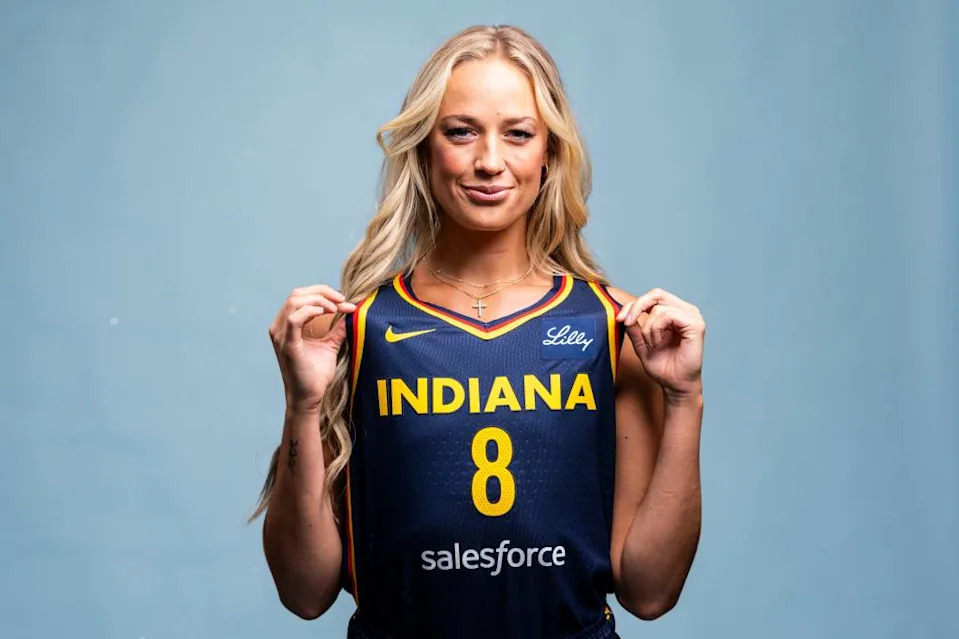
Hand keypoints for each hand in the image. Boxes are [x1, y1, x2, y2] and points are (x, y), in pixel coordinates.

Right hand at [268, 285, 356, 412]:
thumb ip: (337, 329)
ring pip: (295, 301)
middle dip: (322, 292)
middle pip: (297, 294)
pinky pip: (294, 318)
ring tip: (336, 308)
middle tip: (343, 300)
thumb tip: (351, 313)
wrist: (309, 398)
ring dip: (319, 300)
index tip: (345, 301)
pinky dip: (311, 311)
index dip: (323, 293)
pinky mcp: (287, 345)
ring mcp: (281, 335)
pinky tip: (326, 313)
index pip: (301, 296)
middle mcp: (280, 327)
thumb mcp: (330, 346)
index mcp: (287, 325)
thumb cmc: (315, 375)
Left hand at [617, 288, 704, 403]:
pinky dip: (656, 329)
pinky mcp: (696, 325)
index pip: (654, 296)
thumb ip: (634, 327)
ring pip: (659, 307)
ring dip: (648, 328)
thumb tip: (623, 312)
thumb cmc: (663, 367)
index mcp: (676, 312)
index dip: (634, 304)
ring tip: (652, 344)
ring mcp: (693, 317)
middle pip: (657, 294)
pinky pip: (668, 315)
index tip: (621, 319)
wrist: (675, 385)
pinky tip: (658, 342)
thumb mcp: (641, 343)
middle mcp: (686, 311)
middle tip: (627, 322)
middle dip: (637, 307)